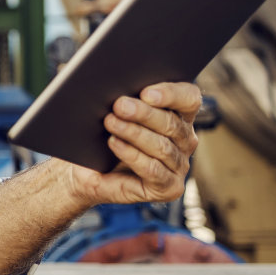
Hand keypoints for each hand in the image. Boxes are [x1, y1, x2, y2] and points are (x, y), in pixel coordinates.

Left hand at [65, 82, 200, 206]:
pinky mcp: (169, 188)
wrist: (86, 170)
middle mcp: (184, 140)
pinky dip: (132, 155)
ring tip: (110, 123)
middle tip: (119, 105)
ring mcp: (179, 165)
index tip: (145, 92)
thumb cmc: (101, 136)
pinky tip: (115, 144)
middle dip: (143, 113)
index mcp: (179, 115)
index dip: (171, 94)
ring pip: (162, 147)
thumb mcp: (113, 112)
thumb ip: (125, 98)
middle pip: (171, 123)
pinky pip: (153, 170)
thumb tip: (120, 86)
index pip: (189, 98)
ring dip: (134, 133)